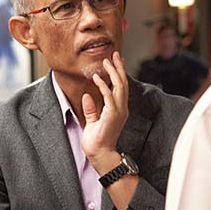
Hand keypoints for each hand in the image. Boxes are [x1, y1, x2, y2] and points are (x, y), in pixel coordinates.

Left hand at [81, 52, 128, 170]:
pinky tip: (97, 77)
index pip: (121, 87)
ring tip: (107, 60)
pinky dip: (103, 85)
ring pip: (120, 86)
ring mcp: (119, 112)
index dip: (119, 73)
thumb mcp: (92, 122)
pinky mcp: (112, 115)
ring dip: (113, 72)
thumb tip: (87, 95)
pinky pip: (109, 96)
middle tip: (114, 54)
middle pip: (123, 83)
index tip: (114, 61)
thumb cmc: (96, 142)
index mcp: (118, 110)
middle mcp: (121, 109)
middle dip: (119, 68)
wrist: (100, 155)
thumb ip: (91, 110)